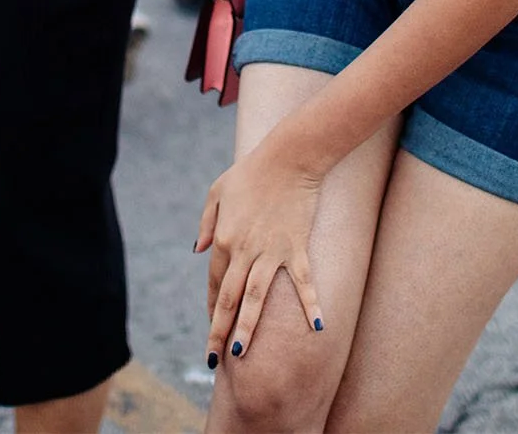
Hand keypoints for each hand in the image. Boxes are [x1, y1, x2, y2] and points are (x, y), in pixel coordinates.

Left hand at [196, 137, 326, 367]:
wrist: (289, 157)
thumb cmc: (250, 172)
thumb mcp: (216, 192)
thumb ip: (205, 223)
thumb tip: (198, 252)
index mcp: (223, 238)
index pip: (214, 283)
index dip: (212, 309)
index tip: (212, 330)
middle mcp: (243, 250)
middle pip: (228, 299)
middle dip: (220, 332)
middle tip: (215, 360)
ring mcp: (271, 252)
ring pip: (255, 298)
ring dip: (248, 328)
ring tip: (241, 354)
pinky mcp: (297, 248)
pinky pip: (303, 282)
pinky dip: (312, 304)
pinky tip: (319, 327)